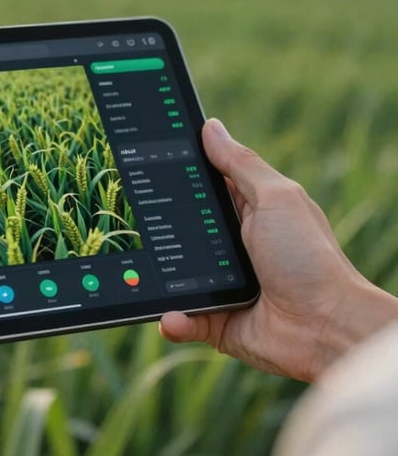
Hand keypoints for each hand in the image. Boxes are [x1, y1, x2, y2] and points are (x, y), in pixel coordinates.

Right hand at [159, 119, 397, 381]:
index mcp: (245, 212)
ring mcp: (218, 284)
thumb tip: (210, 127)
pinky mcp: (214, 320)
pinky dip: (174, 319)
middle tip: (129, 220)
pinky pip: (182, 319)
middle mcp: (228, 247)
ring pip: (173, 276)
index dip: (176, 175)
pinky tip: (171, 315)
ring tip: (140, 276)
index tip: (141, 161)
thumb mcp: (277, 198)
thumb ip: (241, 164)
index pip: (202, 187)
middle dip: (156, 228)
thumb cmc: (308, 257)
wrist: (326, 329)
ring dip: (159, 279)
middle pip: (179, 231)